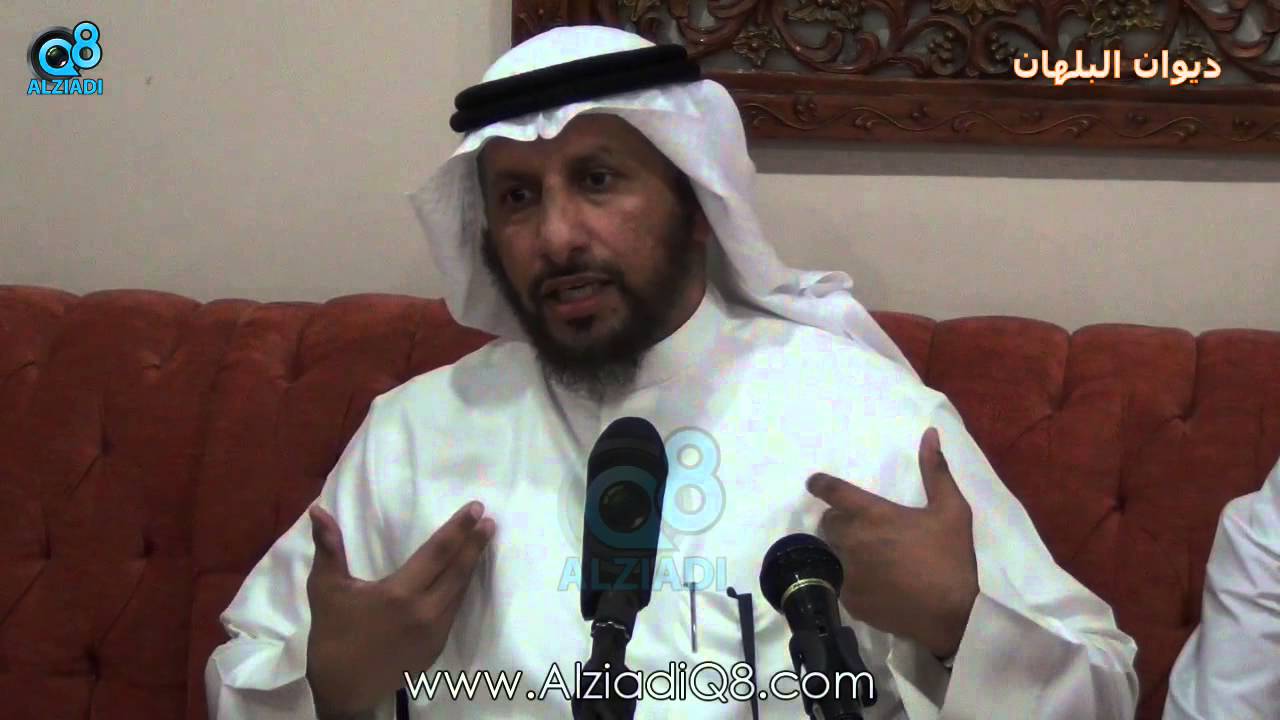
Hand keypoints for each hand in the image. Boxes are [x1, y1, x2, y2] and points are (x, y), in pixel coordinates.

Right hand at [305, 501, 494, 716]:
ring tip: (484, 540)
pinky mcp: (437, 646)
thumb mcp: (326, 589)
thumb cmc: (333, 637)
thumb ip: (328, 547)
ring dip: (473, 564)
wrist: (343, 691)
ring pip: (460, 590)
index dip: (458, 528)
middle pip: (458, 569)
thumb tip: (318, 510)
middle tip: (490, 520)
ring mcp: (434, 631)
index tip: (476, 509)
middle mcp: (424, 611)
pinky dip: (462, 588)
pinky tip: (465, 575)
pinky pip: (455, 609)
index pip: (438, 552)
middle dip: (475, 542)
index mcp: (399, 594)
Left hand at [807, 427, 977, 658]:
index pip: (832, 492)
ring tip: (865, 555)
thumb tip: (930, 433)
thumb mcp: (952, 510)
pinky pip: (839, 581)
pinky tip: (871, 582)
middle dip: (840, 520)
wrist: (950, 616)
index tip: (814, 482)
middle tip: (862, 526)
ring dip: (841, 549)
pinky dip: (849, 577)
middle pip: (829, 523)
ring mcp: (847, 572)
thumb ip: (936, 470)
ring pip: (831, 552)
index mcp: (872, 515)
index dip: (820, 484)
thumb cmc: (950, 559)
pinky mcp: (849, 599)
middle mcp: (852, 540)